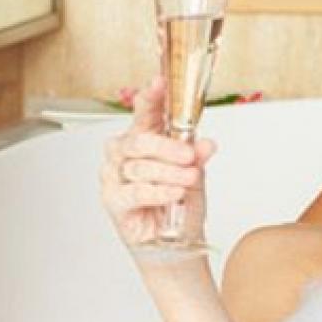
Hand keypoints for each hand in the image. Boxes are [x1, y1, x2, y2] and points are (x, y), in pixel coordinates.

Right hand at [100, 76, 215, 247]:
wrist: (176, 240)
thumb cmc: (181, 201)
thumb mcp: (196, 173)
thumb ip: (197, 156)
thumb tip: (207, 144)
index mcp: (145, 138)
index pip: (144, 111)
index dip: (151, 96)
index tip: (161, 82)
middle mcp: (124, 153)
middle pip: (139, 139)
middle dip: (167, 146)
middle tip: (189, 155)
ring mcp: (115, 176)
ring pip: (139, 166)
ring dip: (169, 173)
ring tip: (190, 180)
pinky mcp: (113, 200)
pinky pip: (134, 191)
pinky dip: (158, 191)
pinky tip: (175, 193)